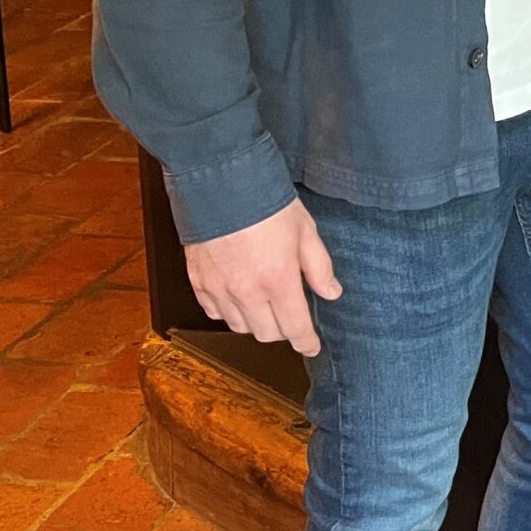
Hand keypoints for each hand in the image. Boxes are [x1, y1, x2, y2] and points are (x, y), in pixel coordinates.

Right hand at [184, 199, 339, 356]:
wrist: (221, 183)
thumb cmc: (266, 203)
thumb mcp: (306, 230)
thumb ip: (319, 267)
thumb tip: (331, 292)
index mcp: (277, 280)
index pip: (294, 327)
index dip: (306, 342)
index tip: (312, 346)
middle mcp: (246, 291)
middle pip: (266, 333)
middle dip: (283, 331)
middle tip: (292, 318)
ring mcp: (218, 289)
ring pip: (239, 326)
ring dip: (256, 323)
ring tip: (267, 306)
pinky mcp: (198, 281)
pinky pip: (214, 312)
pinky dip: (229, 312)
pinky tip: (239, 299)